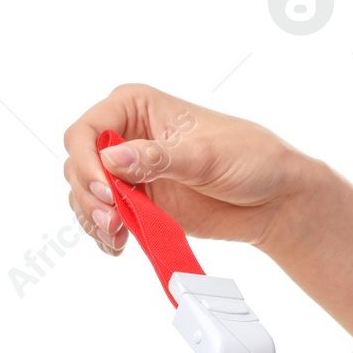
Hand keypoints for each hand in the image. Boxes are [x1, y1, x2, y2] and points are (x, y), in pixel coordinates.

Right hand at [61, 83, 317, 254]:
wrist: (274, 199)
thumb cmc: (250, 158)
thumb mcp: (205, 155)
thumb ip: (158, 158)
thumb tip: (112, 158)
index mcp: (137, 107)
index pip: (86, 131)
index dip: (86, 161)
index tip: (105, 190)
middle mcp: (126, 137)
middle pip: (78, 165)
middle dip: (89, 196)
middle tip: (114, 222)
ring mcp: (130, 173)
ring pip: (86, 194)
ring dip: (94, 219)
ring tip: (117, 237)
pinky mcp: (139, 203)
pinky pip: (105, 218)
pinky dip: (105, 234)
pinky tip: (119, 245)